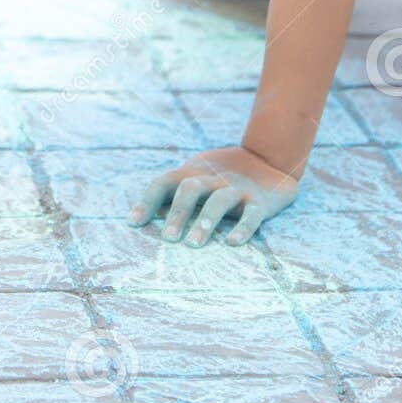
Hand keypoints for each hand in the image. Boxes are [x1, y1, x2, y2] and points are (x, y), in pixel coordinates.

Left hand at [128, 146, 298, 245]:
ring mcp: (237, 188)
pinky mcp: (260, 201)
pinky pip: (252, 214)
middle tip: (168, 238)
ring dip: (205, 221)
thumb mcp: (196, 178)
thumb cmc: (221, 177)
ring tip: (193, 243)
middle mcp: (213, 179)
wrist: (269, 159)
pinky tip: (232, 243)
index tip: (133, 223)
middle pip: (190, 189)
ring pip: (219, 200)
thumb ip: (173, 195)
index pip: (164, 182)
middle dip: (177, 213)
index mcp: (193, 173)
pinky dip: (242, 228)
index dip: (147, 201)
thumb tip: (138, 219)